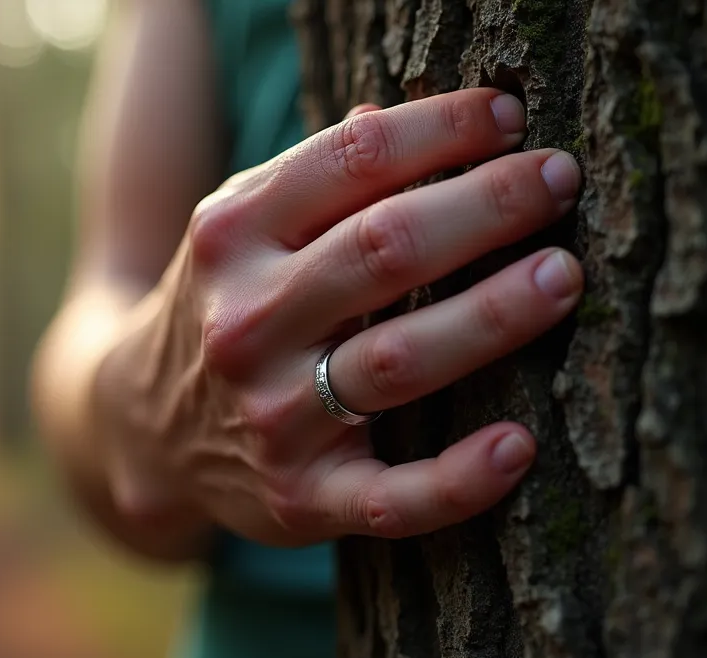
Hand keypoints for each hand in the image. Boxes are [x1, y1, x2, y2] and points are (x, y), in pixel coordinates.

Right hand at [93, 88, 583, 546]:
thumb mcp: (241, 230)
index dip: (438, 130)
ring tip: (562, 277)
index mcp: (232, 236)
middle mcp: (245, 322)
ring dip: (491, 317)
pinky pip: (389, 499)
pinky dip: (457, 480)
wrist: (144, 427)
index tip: (508, 117)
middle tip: (559, 183)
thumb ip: (312, 178)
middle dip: (486, 208)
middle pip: (383, 249)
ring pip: (397, 361)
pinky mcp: (300, 499)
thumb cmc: (226, 306)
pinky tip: (518, 447)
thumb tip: (394, 111)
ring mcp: (271, 415)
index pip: (347, 160)